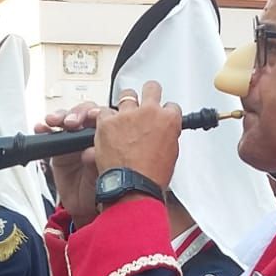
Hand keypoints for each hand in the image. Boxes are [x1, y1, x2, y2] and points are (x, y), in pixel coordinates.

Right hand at [36, 100, 102, 225]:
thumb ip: (97, 163)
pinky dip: (44, 130)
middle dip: (76, 114)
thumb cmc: (104, 189)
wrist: (88, 208)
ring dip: (60, 117)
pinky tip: (41, 128)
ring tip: (54, 121)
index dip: (96, 113)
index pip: (103, 117)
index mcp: (109, 137)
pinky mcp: (58, 150)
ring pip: (67, 121)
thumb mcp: (104, 176)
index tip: (92, 115)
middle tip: (71, 122)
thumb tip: (90, 152)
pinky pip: (50, 136)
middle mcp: (91, 135)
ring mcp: (74, 142)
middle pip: (84, 114)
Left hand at [94, 81, 181, 197]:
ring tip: (124, 117)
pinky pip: (105, 112)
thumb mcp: (171, 154)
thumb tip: (163, 133)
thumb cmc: (151, 176)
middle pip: (151, 88)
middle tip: (144, 103)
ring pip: (127, 95)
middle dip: (149, 93)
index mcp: (168, 119)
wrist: (133, 187)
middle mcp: (149, 112)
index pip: (170, 106)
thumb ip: (167, 136)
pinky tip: (108, 128)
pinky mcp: (107, 122)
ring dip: (126, 105)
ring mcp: (127, 115)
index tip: (160, 116)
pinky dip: (106, 119)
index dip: (164, 112)